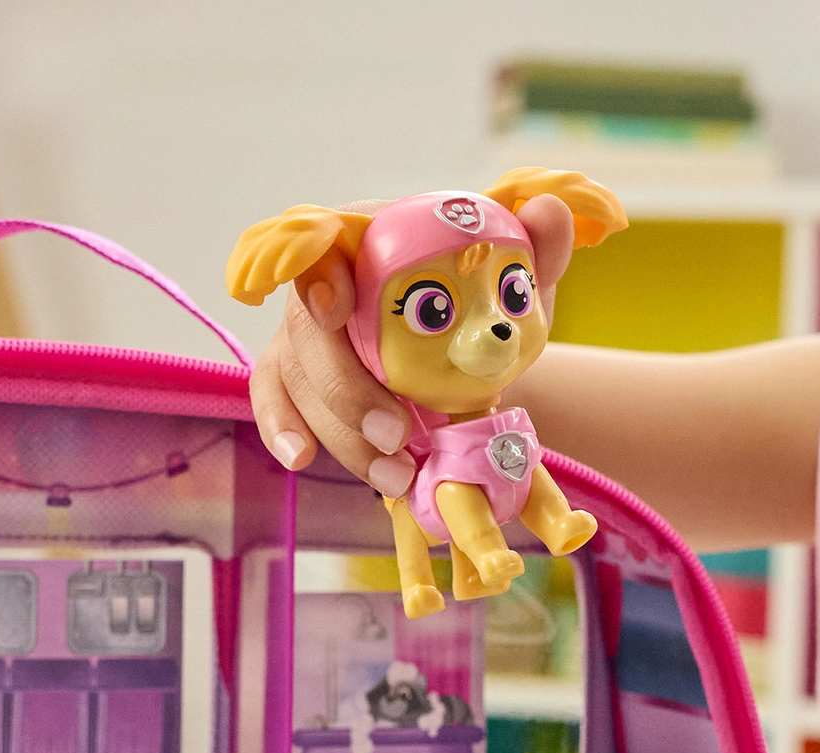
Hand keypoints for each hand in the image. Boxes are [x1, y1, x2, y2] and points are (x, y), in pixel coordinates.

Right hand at [247, 194, 576, 493]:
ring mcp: (304, 333)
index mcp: (370, 239)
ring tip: (394, 475)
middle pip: (305, 327)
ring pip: (295, 378)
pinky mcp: (293, 377)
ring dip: (340, 433)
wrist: (467, 356)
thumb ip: (537, 248)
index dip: (321, 277)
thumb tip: (548, 210)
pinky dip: (281, 429)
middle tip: (399, 434)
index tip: (340, 312)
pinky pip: (271, 400)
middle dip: (345, 389)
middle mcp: (325, 281)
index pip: (325, 244)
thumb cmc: (483, 307)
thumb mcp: (520, 283)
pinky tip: (301, 458)